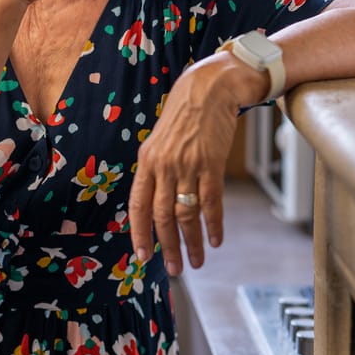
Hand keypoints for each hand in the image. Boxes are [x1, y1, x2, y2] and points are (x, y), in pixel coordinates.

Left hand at [129, 59, 239, 274]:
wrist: (210, 86)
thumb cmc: (186, 110)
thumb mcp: (161, 136)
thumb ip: (157, 165)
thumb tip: (158, 197)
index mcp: (147, 160)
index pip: (138, 205)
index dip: (140, 233)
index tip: (143, 256)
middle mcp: (164, 165)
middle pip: (162, 216)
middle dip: (168, 247)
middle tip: (175, 268)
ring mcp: (188, 165)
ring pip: (187, 215)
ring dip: (192, 242)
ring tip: (197, 261)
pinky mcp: (211, 164)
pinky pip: (211, 202)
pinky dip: (213, 224)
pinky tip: (216, 239)